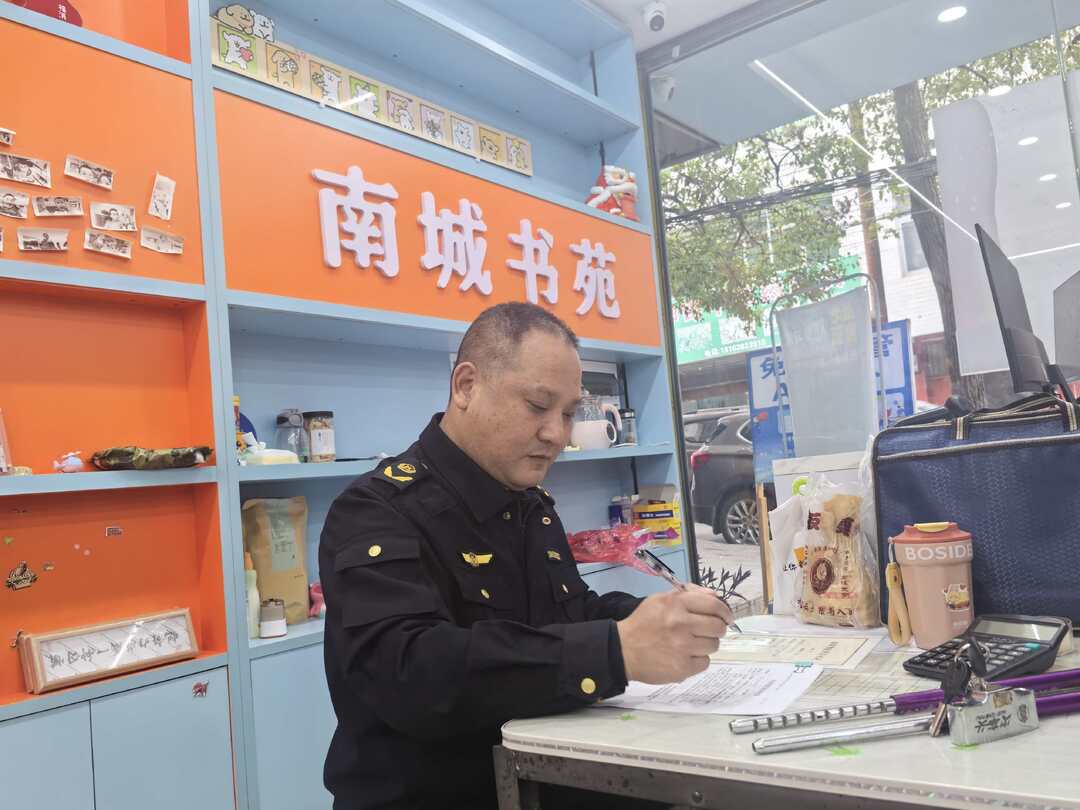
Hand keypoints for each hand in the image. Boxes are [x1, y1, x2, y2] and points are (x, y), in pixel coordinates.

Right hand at [616, 586, 734, 683]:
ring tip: (690, 644)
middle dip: (717, 629)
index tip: (726, 617)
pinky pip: (705, 662)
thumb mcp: (661, 600)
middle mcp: (681, 624)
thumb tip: (717, 597)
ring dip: (706, 644)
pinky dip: (698, 660)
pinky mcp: (682, 668)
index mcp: (676, 604)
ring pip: (714, 645)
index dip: (725, 612)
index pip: (714, 605)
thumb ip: (689, 594)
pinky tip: (684, 656)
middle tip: (707, 631)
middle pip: (718, 627)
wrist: (622, 650)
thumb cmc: (643, 622)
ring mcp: (683, 648)